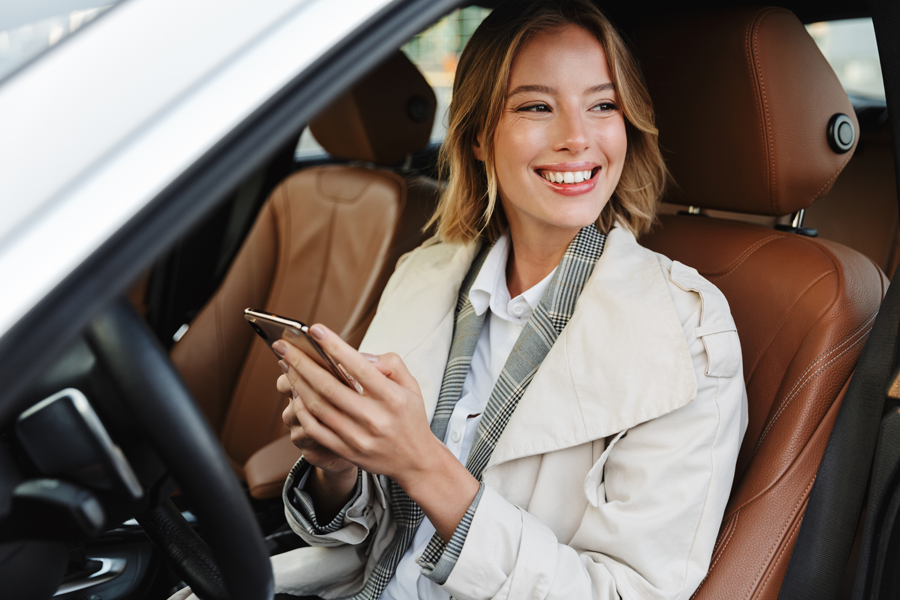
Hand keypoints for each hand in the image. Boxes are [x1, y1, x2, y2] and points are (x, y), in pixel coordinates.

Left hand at [275, 324, 479, 540]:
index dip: (334, 346)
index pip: (358, 367)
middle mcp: (375, 418)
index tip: (315, 330)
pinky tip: (294, 394)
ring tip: (286, 365)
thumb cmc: (410, 418)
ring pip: (318, 406)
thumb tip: (358, 356)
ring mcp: (358, 437)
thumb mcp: (411, 385)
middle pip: (329, 386)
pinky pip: (316, 430)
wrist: (415, 461)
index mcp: (392, 397)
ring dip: (297, 383)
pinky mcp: (346, 451)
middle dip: (302, 363)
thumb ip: (389, 364)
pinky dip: (302, 410)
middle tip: (283, 346)